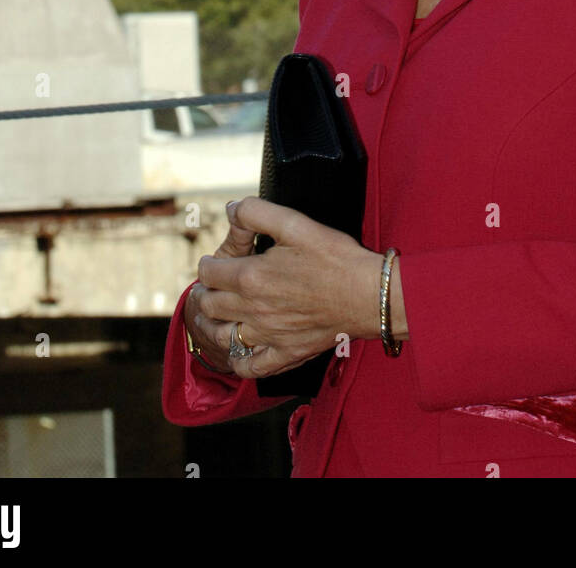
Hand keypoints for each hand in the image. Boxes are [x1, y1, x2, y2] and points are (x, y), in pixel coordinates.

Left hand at [190, 197, 381, 379]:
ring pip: (222, 337)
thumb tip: (232, 208)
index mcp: (252, 276)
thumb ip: (257, 212)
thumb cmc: (335, 258)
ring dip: (212, 326)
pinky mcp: (286, 353)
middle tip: (212, 287)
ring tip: (216, 316)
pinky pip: (251, 367)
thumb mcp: (295, 223)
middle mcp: (254, 310)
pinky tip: (241, 350)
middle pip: (210, 305)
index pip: (209, 273)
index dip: (207, 264)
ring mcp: (268, 336)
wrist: (369, 295)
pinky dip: (239, 361)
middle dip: (206, 292)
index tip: (214, 261)